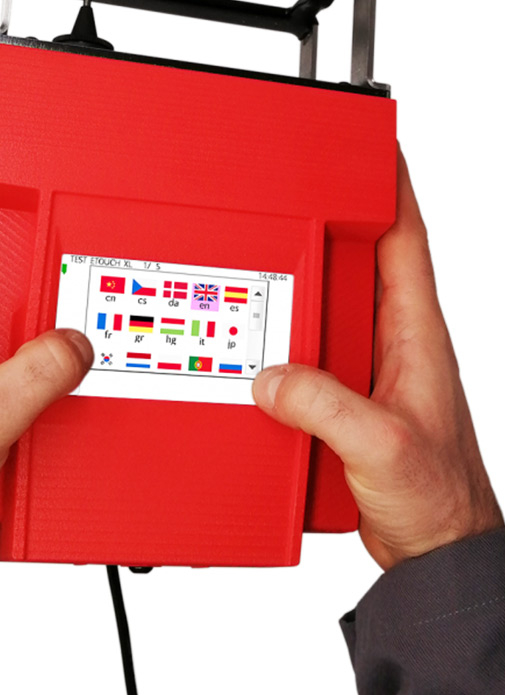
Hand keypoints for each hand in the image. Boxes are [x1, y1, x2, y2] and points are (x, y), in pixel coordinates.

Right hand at [253, 150, 502, 570]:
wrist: (434, 548)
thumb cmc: (439, 496)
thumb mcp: (380, 443)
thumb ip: (325, 406)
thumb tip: (272, 378)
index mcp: (415, 334)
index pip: (406, 239)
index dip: (390, 185)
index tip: (370, 146)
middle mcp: (390, 343)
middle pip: (353, 266)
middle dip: (322, 231)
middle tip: (285, 206)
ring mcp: (365, 370)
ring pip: (321, 313)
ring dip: (293, 297)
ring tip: (256, 281)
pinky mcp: (342, 399)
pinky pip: (304, 360)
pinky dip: (280, 351)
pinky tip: (256, 357)